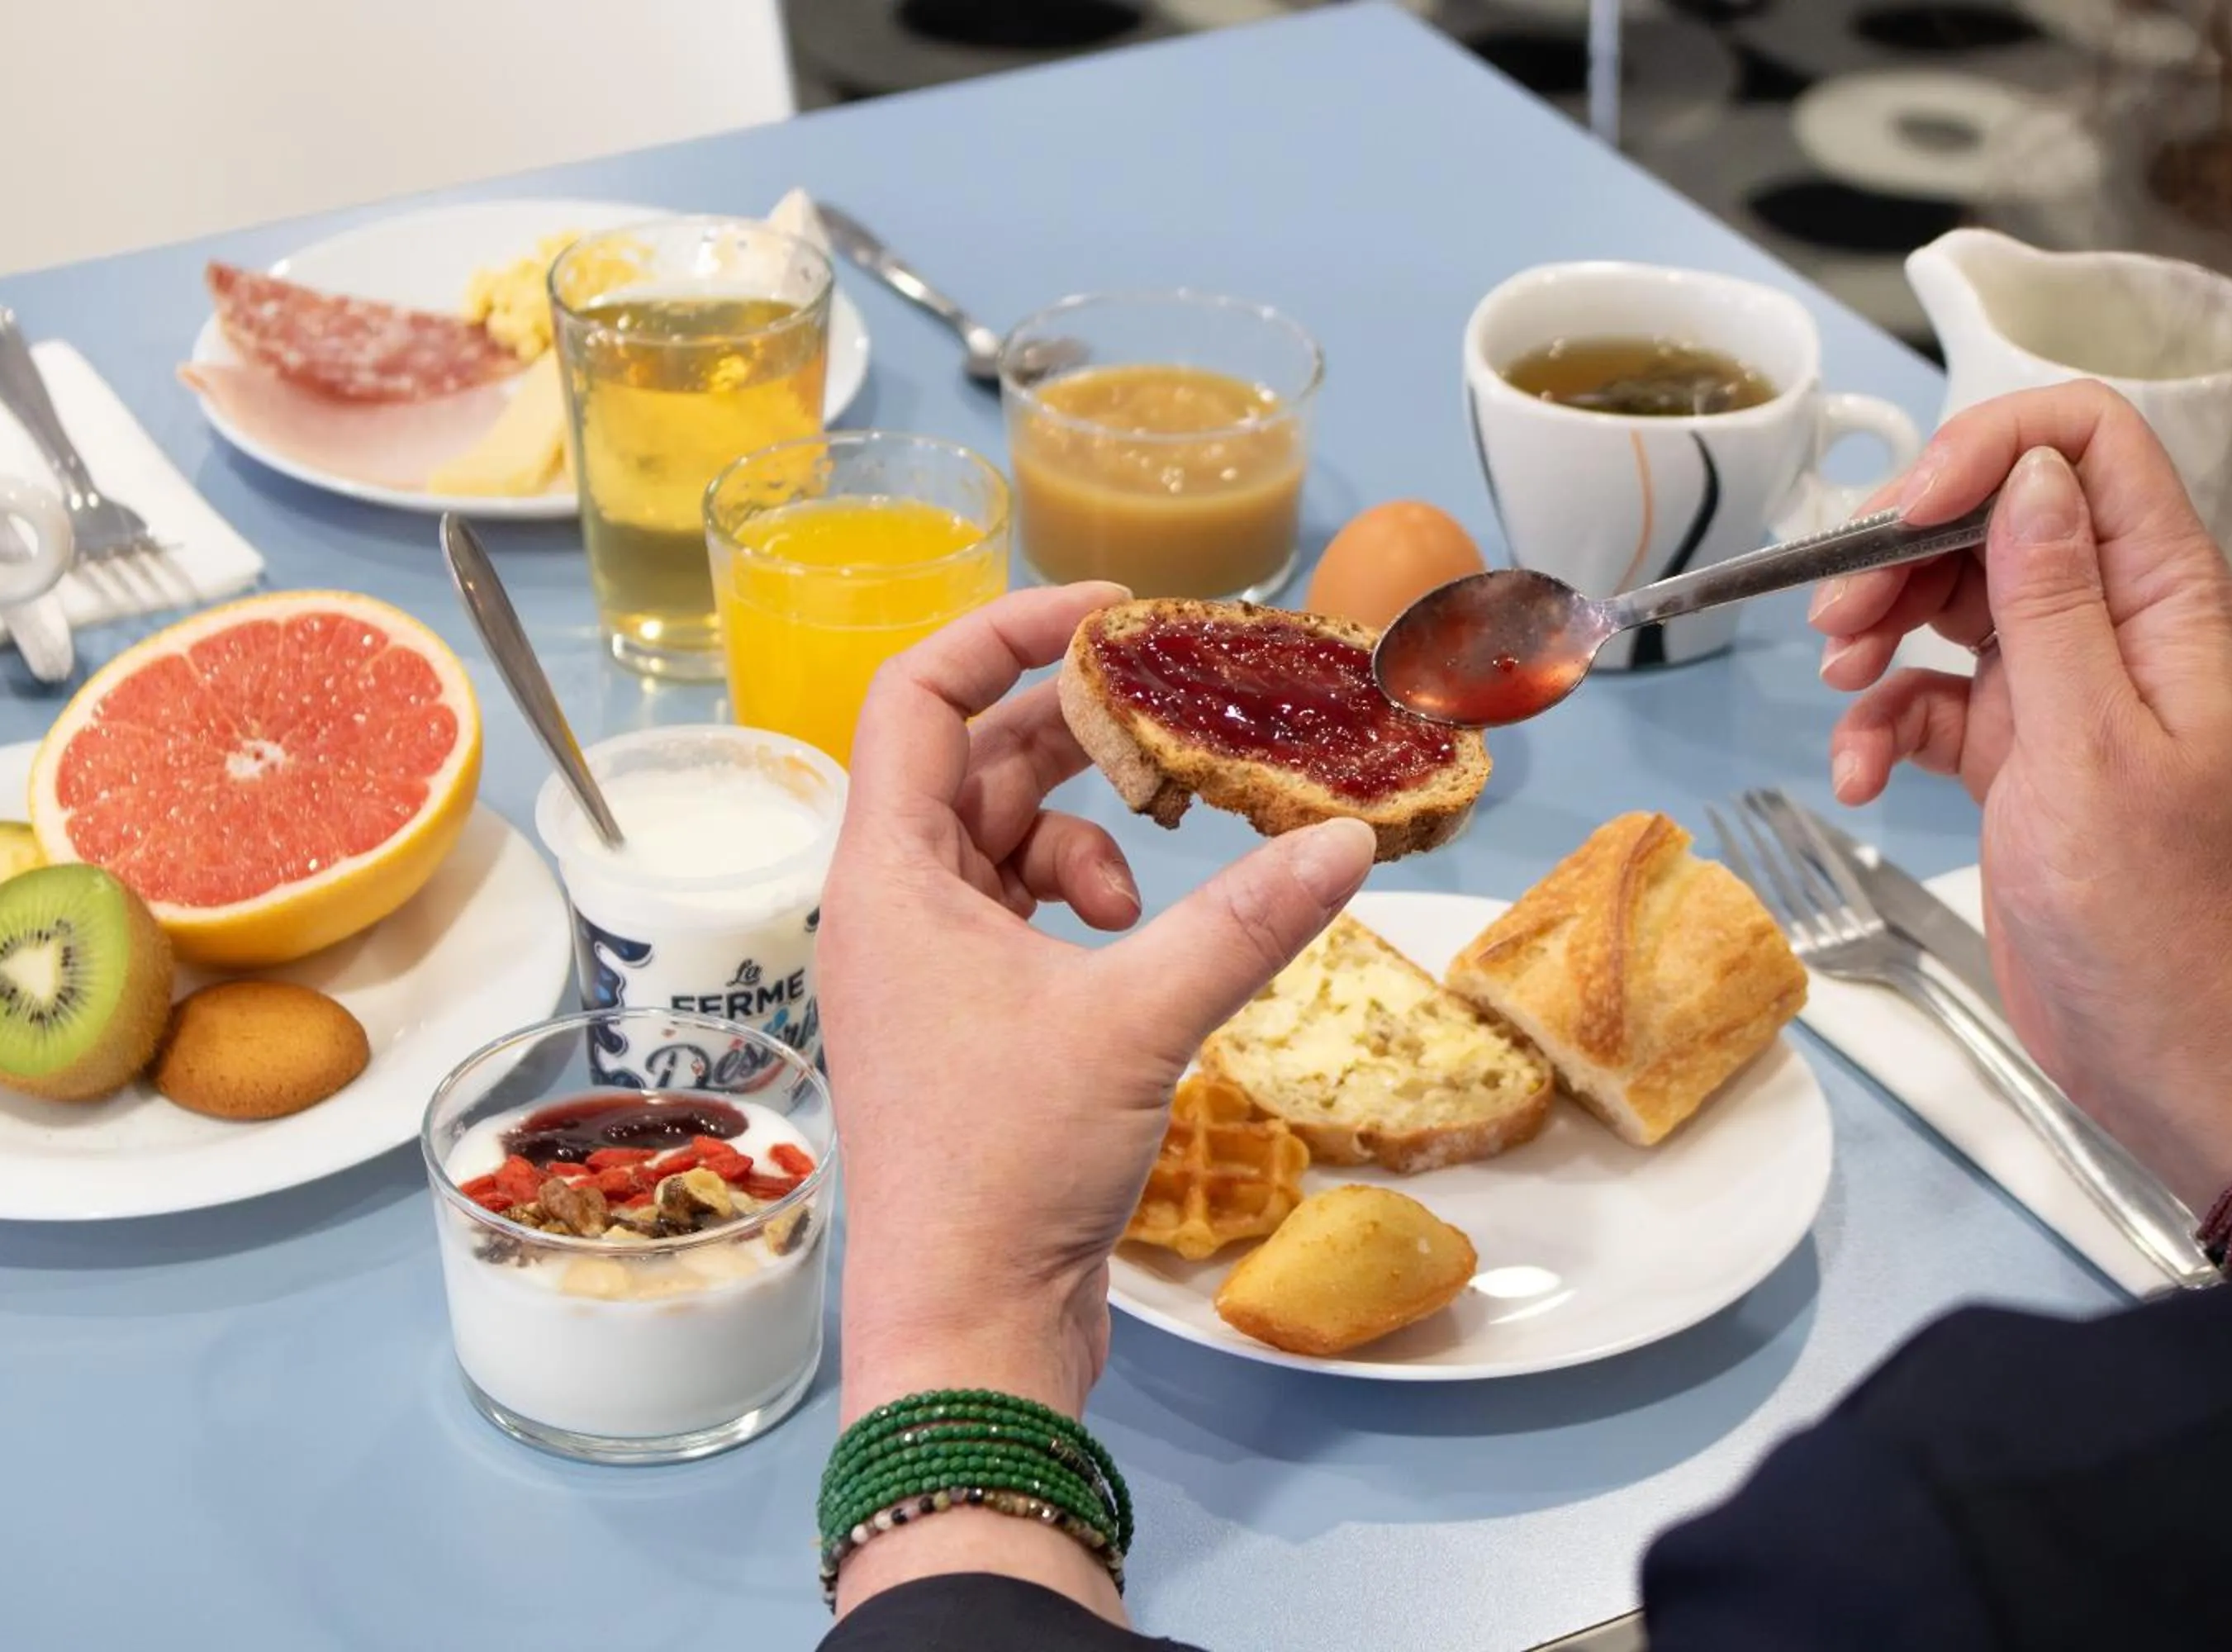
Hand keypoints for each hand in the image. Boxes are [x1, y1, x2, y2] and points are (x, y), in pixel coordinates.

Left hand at [818, 583, 1374, 1419]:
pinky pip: (1025, 916)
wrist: (966, 1330)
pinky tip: (1139, 947)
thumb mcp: (1137, 1022)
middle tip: (1180, 730)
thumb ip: (1243, 921)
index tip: (1114, 616)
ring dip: (1090, 839)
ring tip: (1149, 891)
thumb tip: (1345, 842)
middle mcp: (890, 908)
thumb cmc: (1006, 1169)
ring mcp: (926, 969)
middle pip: (976, 761)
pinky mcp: (970, 1024)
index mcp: (886, 876)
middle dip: (1080, 738)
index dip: (1008, 632)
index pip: (918, 694)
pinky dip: (1087, 910)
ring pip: (1007, 842)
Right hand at [1809, 381, 2231, 1207]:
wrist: (2159, 1049)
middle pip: (1993, 516)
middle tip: (1837, 619)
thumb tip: (2026, 479)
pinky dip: (1880, 727)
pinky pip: (1926, 697)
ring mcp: (2061, 688)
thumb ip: (2052, 603)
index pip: (2086, 447)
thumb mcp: (2090, 746)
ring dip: (1876, 632)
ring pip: (1947, 601)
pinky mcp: (2014, 750)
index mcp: (2166, 602)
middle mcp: (2115, 626)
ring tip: (1838, 684)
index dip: (1985, 453)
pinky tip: (1862, 778)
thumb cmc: (2153, 917)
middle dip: (1900, 552)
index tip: (1900, 518)